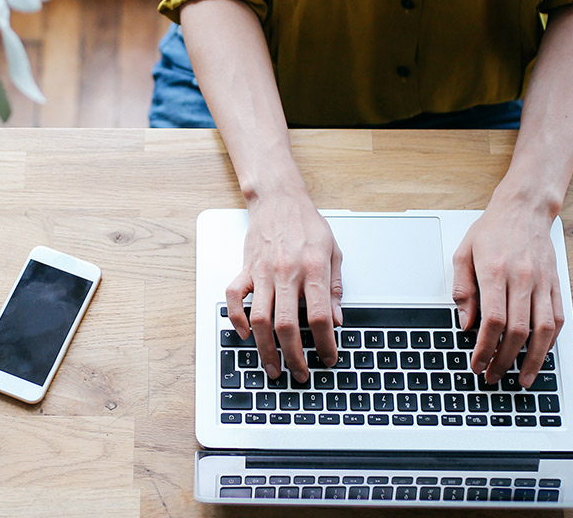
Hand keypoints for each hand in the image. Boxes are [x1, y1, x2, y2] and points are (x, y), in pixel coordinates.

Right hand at [226, 192, 343, 382]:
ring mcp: (262, 272)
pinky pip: (234, 298)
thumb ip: (334, 289)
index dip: (325, 342)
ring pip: (260, 319)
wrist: (279, 199)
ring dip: (265, 348)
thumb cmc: (307, 224)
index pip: (319, 316)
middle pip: (287, 325)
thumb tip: (338, 321)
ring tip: (273, 367)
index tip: (329, 357)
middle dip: (294, 356)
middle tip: (300, 374)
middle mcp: (286, 273)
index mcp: (312, 269)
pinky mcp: (245, 269)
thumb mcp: (334, 253)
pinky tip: (245, 333)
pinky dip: (237, 318)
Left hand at [452, 200, 565, 387]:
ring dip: (533, 359)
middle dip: (505, 360)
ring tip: (523, 378)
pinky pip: (558, 318)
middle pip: (518, 331)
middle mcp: (522, 278)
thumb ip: (462, 290)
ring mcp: (542, 282)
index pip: (493, 320)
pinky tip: (540, 355)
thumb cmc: (491, 230)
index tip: (477, 364)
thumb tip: (465, 324)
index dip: (485, 348)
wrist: (524, 208)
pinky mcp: (555, 284)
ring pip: (544, 330)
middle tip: (493, 376)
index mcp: (495, 272)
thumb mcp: (463, 254)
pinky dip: (550, 342)